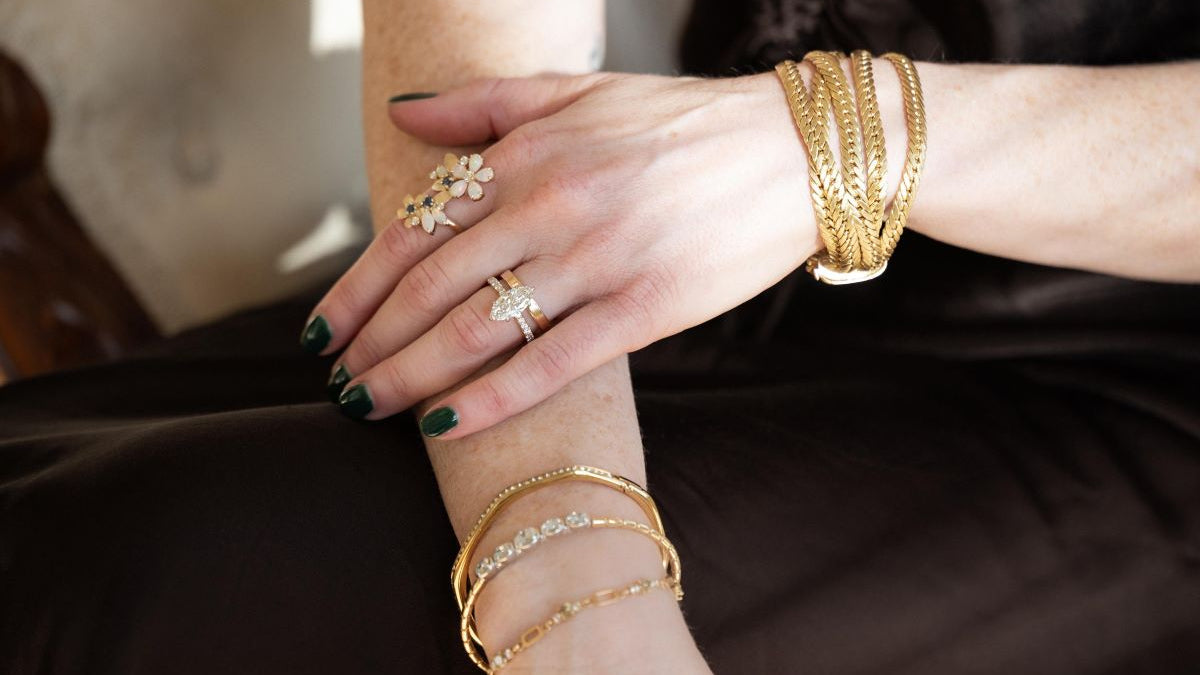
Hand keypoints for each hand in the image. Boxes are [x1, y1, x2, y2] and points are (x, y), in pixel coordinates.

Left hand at [308, 71, 820, 437]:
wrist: (791, 152)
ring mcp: (596, 259)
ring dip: (409, 377)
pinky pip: (551, 363)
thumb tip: (404, 113)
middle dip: (372, 345)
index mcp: (526, 156)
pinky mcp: (644, 308)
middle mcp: (549, 207)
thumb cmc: (680, 124)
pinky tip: (445, 426)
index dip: (358, 287)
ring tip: (370, 408)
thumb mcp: (576, 92)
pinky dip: (490, 400)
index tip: (324, 329)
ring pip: (477, 330)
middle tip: (339, 384)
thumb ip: (483, 105)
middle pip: (431, 290)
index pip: (414, 230)